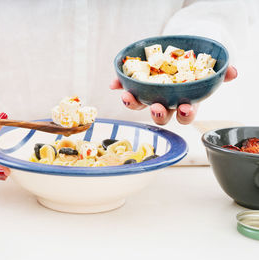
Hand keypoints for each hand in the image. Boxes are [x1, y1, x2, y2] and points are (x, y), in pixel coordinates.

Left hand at [110, 65, 237, 124]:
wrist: (177, 56)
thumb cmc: (193, 68)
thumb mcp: (208, 69)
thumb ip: (220, 72)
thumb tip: (232, 72)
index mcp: (183, 102)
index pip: (184, 114)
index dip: (184, 114)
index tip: (185, 108)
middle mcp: (165, 103)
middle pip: (160, 115)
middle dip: (157, 113)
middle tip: (156, 107)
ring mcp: (149, 96)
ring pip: (140, 105)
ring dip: (132, 103)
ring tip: (127, 95)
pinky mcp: (137, 86)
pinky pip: (127, 89)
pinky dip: (120, 85)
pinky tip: (115, 83)